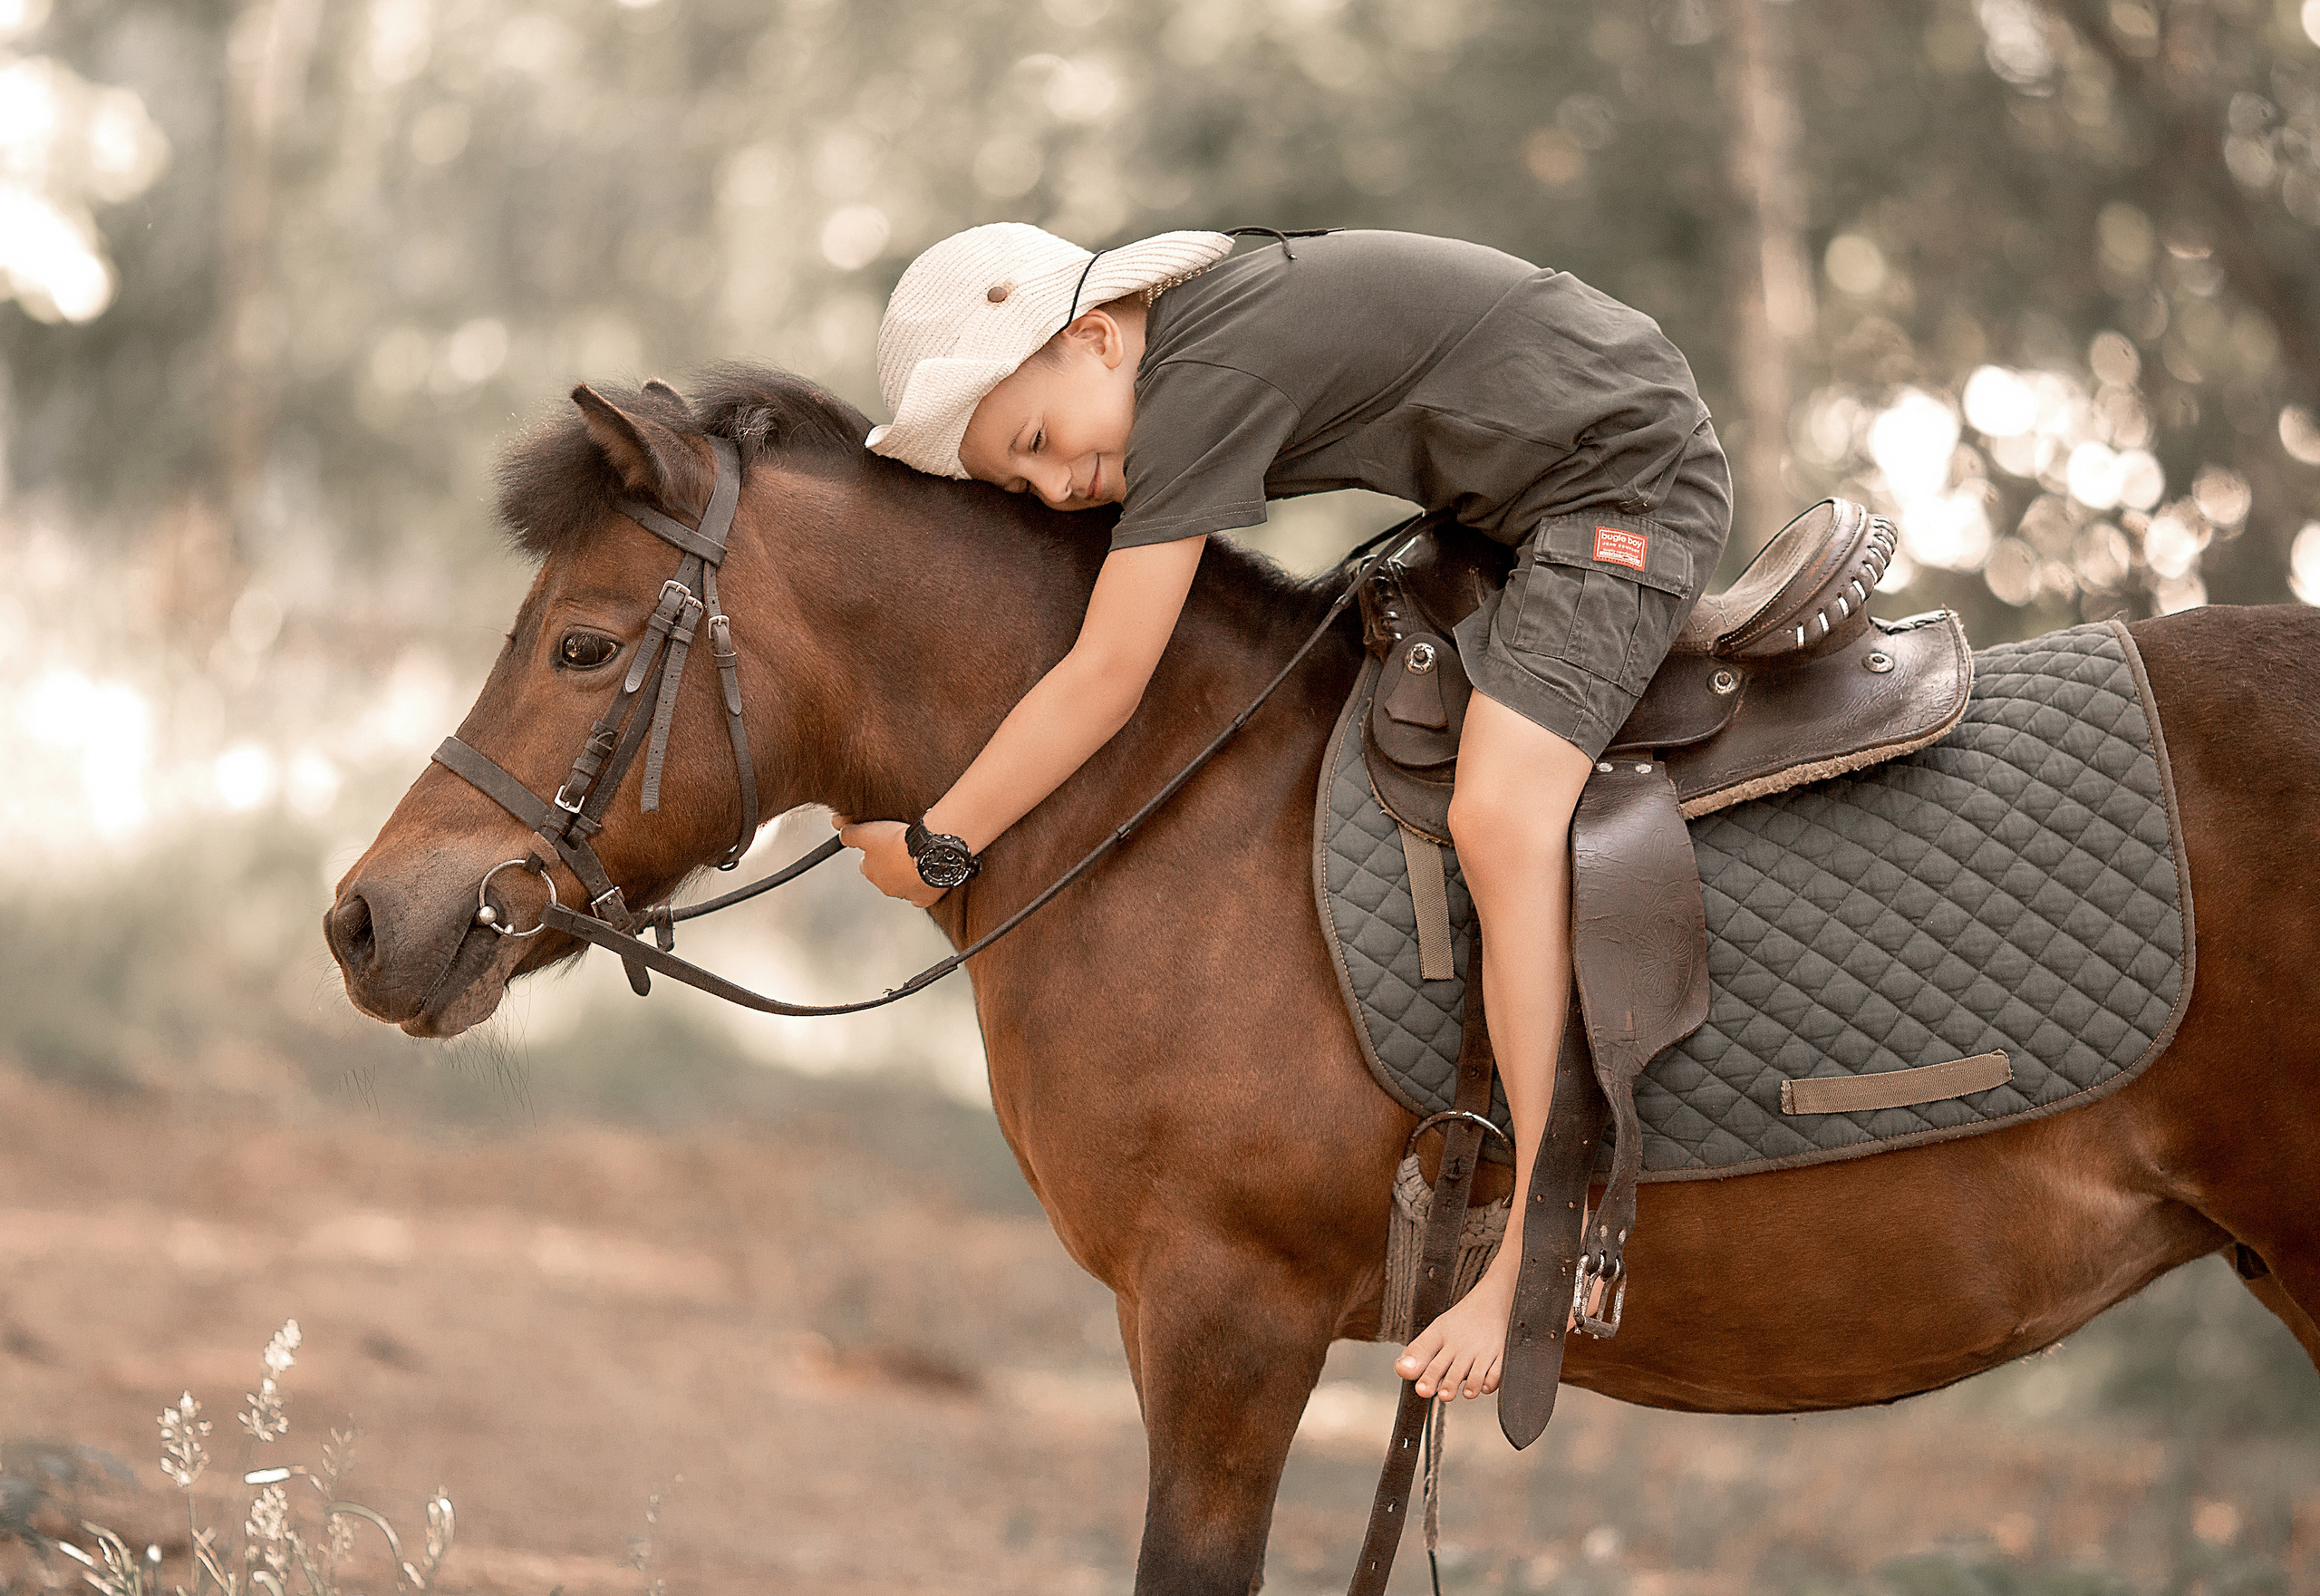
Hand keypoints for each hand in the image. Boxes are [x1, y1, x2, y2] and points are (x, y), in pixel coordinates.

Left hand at [832, 814, 947, 907]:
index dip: (874, 853)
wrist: (928, 851)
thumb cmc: (897, 842)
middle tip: (900, 849)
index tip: (883, 844)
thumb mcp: (867, 832)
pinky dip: (922, 887)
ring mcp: (905, 894)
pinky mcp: (924, 898)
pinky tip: (925, 876)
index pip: (866, 864)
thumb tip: (842, 833)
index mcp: (870, 872)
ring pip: (903, 884)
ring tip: (916, 857)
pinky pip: (921, 895)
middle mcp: (885, 886)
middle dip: (890, 865)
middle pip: (884, 875)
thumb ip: (851, 834)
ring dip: (907, 874)